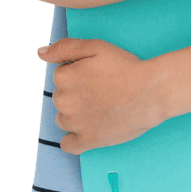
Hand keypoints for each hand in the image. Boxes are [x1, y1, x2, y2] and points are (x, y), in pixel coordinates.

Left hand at [38, 38, 165, 153]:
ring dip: (76, 114)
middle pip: (62, 98)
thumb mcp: (94, 46)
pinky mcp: (88, 140)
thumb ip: (64, 48)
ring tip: (99, 107)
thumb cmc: (125, 67)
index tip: (95, 75)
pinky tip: (86, 130)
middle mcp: (64, 101)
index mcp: (63, 77)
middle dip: (76, 94)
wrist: (150, 92)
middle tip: (100, 90)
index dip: (79, 74)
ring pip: (64, 119)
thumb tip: (40, 53)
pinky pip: (68, 145)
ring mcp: (75, 123)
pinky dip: (74, 139)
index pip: (62, 76)